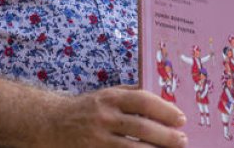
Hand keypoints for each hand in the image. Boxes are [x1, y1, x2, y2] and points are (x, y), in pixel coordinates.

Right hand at [38, 85, 187, 147]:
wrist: (50, 124)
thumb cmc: (86, 109)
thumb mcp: (106, 94)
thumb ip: (130, 94)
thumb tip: (162, 99)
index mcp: (110, 98)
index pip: (143, 101)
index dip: (165, 110)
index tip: (181, 118)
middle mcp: (104, 117)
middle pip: (142, 127)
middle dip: (166, 136)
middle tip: (182, 140)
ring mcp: (97, 139)